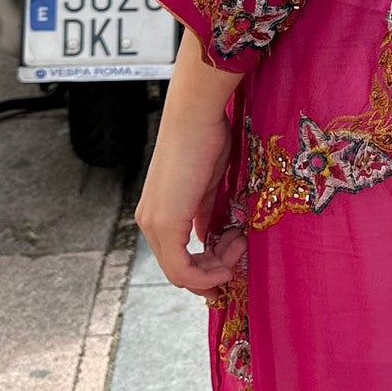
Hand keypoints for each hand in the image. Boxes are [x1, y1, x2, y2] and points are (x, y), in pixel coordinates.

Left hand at [138, 30, 247, 293]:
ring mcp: (154, 225)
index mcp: (157, 213)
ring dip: (216, 268)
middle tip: (242, 248)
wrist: (195, 116)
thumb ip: (206, 214)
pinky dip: (206, 274)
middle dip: (215, 269)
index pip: (178, 258)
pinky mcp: (164, 225)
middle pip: (180, 270)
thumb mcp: (208, 186)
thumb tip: (212, 238)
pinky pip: (181, 270)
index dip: (207, 269)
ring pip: (181, 273)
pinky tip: (228, 262)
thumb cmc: (206, 139)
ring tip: (240, 243)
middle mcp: (149, 222)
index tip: (235, 257)